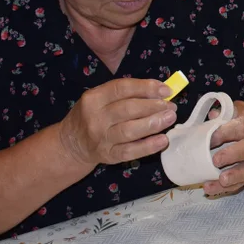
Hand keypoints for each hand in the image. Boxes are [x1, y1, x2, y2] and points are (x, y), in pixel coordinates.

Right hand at [59, 78, 176, 167]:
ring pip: (130, 130)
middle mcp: (95, 118)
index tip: (166, 90)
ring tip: (170, 118)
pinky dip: (148, 146)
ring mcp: (100, 138)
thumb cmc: (93, 115)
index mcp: (94, 98)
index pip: (122, 88)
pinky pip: (130, 151)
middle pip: (128, 109)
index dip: (146, 87)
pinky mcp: (107, 156)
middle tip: (171, 106)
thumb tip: (160, 91)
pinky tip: (163, 140)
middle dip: (154, 106)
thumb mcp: (101, 99)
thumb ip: (127, 93)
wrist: (71, 143)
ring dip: (153, 124)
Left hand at [204, 101, 243, 195]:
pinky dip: (228, 188)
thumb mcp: (243, 110)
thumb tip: (212, 115)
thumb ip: (227, 111)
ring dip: (235, 176)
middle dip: (233, 155)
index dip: (226, 132)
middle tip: (216, 160)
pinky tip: (212, 188)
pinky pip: (243, 182)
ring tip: (220, 180)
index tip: (210, 138)